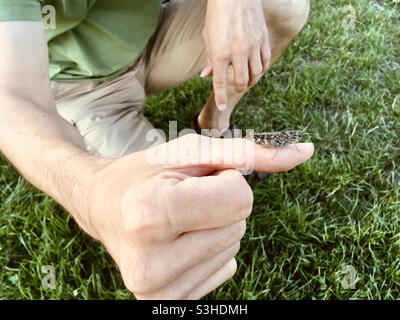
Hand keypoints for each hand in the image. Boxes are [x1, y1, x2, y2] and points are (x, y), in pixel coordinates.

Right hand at [86, 135, 313, 298]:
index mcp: (150, 214)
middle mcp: (150, 262)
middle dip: (219, 205)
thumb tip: (306, 152)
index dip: (225, 181)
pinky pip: (225, 269)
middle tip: (181, 200)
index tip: (194, 180)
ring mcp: (156, 291)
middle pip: (239, 226)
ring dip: (214, 227)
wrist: (102, 207)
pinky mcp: (164, 302)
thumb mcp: (192, 152)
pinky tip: (177, 242)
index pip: (240, 201)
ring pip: (234, 248)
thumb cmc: (145, 174)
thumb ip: (252, 152)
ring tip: (177, 219)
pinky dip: (210, 250)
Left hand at [202, 0, 270, 109]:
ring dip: (252, 82)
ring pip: (256, 74)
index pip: (220, 82)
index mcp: (220, 52)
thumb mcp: (208, 36)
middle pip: (242, 81)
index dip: (220, 97)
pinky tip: (257, 70)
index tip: (222, 107)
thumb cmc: (217, 14)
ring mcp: (253, 45)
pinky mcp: (263, 38)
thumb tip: (205, 76)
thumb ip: (209, 59)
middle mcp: (238, 51)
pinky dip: (262, 70)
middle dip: (239, 89)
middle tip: (237, 89)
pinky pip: (266, 61)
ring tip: (248, 81)